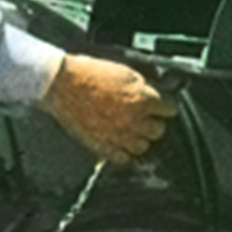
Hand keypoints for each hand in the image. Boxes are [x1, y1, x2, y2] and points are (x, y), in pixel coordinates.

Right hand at [44, 54, 175, 166]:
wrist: (61, 84)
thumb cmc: (87, 73)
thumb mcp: (124, 72)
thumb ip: (144, 86)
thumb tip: (155, 93)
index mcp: (142, 99)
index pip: (170, 108)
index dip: (165, 105)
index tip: (161, 105)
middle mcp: (134, 120)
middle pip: (158, 130)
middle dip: (153, 122)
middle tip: (144, 116)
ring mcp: (119, 136)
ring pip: (143, 146)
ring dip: (140, 138)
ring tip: (131, 130)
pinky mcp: (103, 147)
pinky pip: (124, 159)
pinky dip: (125, 153)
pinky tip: (121, 144)